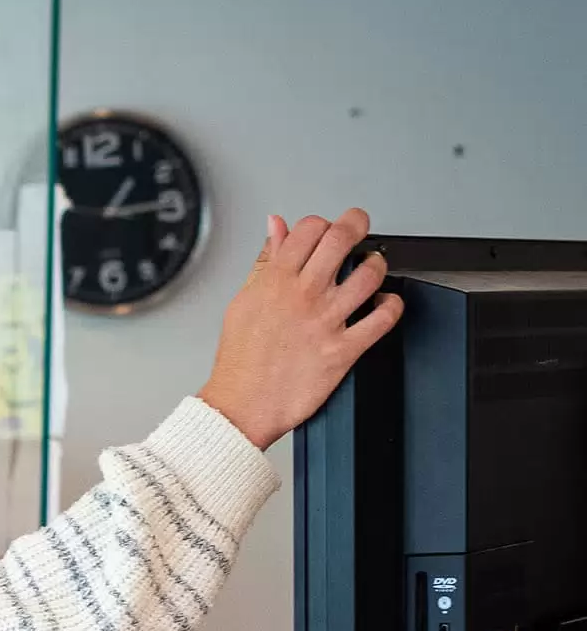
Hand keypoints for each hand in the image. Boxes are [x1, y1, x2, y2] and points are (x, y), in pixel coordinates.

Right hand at [195, 209, 403, 449]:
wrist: (240, 407)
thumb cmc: (240, 361)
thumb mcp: (243, 302)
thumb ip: (265, 262)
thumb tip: (276, 228)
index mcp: (276, 282)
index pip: (309, 229)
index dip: (322, 223)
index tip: (325, 231)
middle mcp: (303, 297)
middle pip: (341, 239)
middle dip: (357, 225)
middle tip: (359, 229)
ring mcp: (325, 323)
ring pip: (369, 275)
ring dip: (377, 265)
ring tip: (372, 269)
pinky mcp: (342, 350)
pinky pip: (383, 319)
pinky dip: (391, 306)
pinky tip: (383, 305)